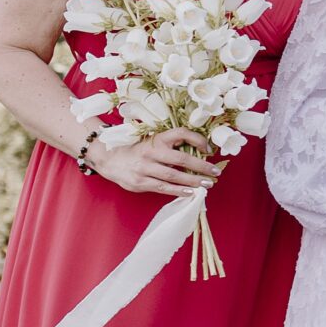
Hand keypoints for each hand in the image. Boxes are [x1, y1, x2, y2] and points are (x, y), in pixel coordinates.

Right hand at [87, 128, 220, 199]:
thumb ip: (173, 145)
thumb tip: (201, 152)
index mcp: (157, 138)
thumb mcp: (154, 141)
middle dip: (201, 167)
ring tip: (207, 185)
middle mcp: (151, 152)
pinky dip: (178, 191)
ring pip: (173, 176)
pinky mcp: (140, 182)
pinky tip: (190, 193)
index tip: (208, 150)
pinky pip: (163, 188)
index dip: (198, 140)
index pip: (181, 133)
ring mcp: (144, 168)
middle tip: (215, 173)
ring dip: (193, 181)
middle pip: (181, 159)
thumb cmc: (139, 150)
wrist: (110, 159)